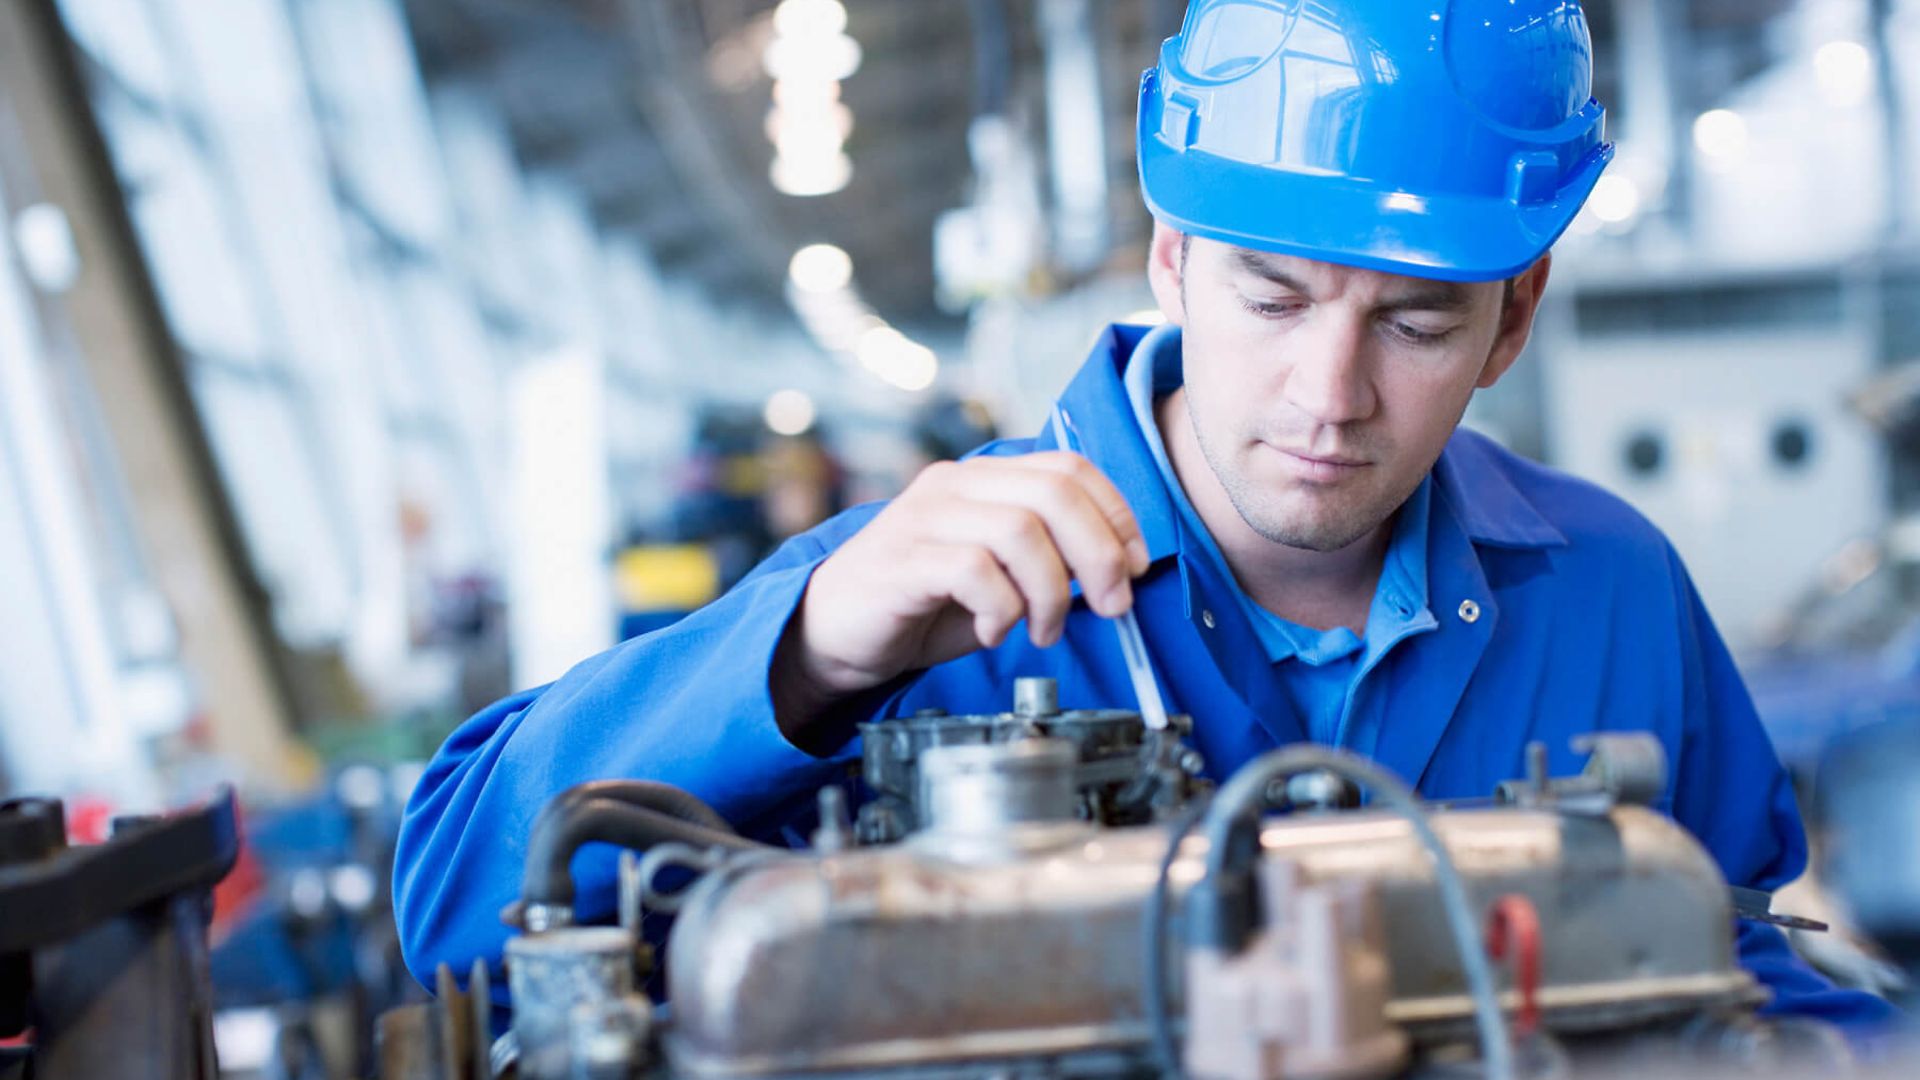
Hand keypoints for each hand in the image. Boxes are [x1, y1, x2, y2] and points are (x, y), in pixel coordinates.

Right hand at [772, 453, 1148, 735]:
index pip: (1068, 468)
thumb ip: (1048, 560)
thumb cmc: (922, 605)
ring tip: (1042, 630)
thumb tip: (1121, 571)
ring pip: (1021, 531)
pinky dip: (1001, 609)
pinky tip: (993, 632)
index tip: (1135, 566)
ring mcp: (924, 518)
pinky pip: (975, 571)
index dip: (1116, 514)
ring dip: (1051, 592)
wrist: (832, 631)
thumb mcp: (998, 575)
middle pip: (1054, 494)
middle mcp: (954, 484)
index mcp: (983, 479)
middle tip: (1111, 607)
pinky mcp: (902, 560)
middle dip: (1100, 555)